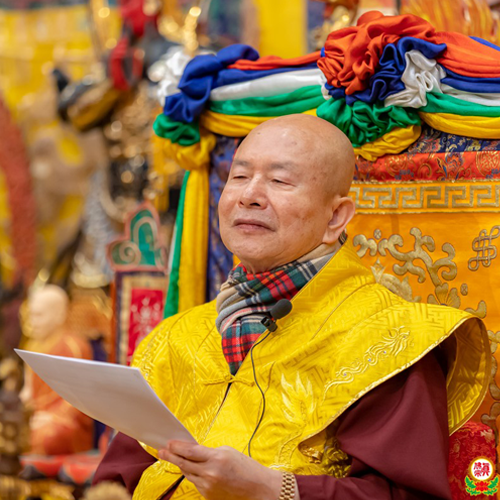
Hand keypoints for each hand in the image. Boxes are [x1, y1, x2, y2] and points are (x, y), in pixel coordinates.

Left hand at [159, 441, 282, 499]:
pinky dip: (194, 475)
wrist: (257, 488)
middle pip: (184, 463)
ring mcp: (208, 486)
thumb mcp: (227, 452)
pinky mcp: (208, 496)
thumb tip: (192, 451)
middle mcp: (210, 473)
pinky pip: (196, 482)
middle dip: (171, 456)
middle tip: (161, 451)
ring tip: (175, 457)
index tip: (168, 443)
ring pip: (188, 473)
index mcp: (216, 458)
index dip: (177, 447)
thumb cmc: (245, 467)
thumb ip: (208, 451)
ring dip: (182, 465)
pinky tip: (196, 470)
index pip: (190, 451)